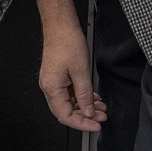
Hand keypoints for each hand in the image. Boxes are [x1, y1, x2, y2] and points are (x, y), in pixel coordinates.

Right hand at [36, 0, 105, 131]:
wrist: (60, 24)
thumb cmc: (67, 42)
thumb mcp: (81, 72)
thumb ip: (84, 95)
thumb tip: (88, 113)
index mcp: (51, 87)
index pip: (65, 115)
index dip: (81, 124)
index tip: (96, 125)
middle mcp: (49, 86)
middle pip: (66, 111)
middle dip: (85, 116)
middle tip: (102, 117)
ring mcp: (53, 81)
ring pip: (69, 102)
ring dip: (85, 106)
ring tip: (101, 107)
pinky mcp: (57, 75)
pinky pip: (69, 93)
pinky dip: (81, 97)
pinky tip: (93, 97)